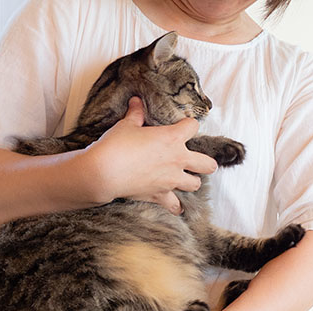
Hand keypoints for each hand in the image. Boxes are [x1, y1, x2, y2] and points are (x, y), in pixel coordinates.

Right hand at [83, 97, 217, 213]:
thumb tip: (136, 101)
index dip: (189, 125)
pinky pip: (175, 206)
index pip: (193, 127)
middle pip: (207, 164)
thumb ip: (136, 114)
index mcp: (172, 138)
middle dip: (206, 163)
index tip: (184, 127)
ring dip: (192, 182)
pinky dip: (175, 206)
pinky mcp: (161, 195)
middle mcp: (178, 160)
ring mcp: (171, 180)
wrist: (105, 172)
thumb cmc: (116, 145)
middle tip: (198, 162)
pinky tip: (175, 205)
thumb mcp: (126, 125)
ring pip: (195, 185)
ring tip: (185, 180)